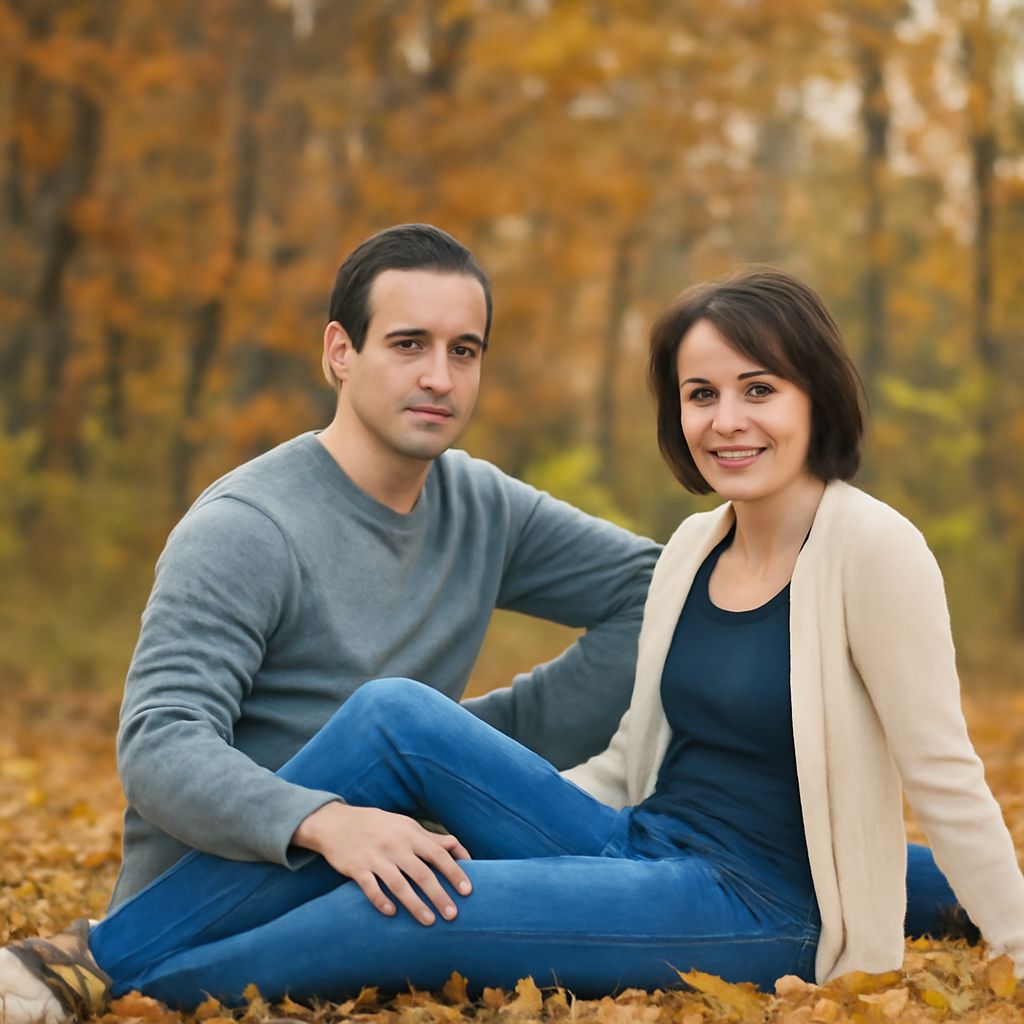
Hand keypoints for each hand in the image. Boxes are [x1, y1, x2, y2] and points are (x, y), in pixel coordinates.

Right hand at [292, 802, 471, 925]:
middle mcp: (395, 845)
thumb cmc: (377, 825)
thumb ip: (432, 838)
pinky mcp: (356, 868)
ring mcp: (375, 857)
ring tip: (429, 922)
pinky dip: (381, 900)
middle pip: (422, 873)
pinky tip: (391, 913)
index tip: (468, 890)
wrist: (336, 822)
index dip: (454, 871)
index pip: (438, 853)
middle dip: (439, 895)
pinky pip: (370, 888)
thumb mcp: (405, 825)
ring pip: (399, 884)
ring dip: (416, 905)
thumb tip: (459, 850)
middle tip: (453, 915)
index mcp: (410, 834)